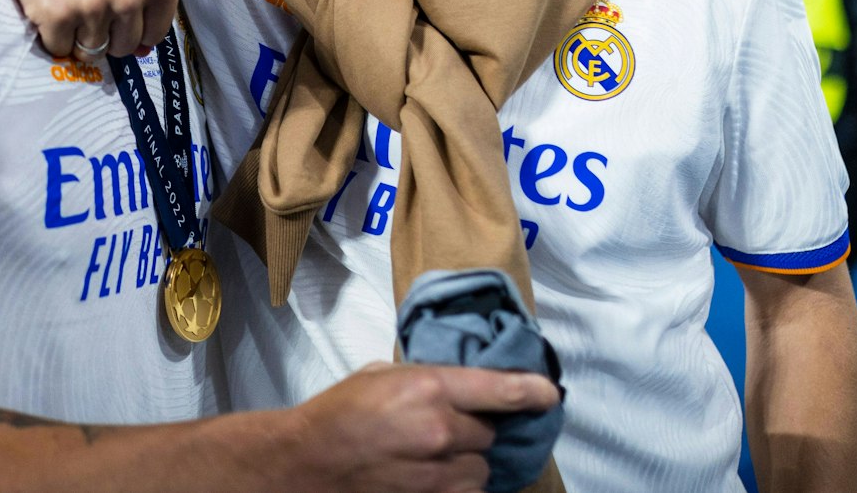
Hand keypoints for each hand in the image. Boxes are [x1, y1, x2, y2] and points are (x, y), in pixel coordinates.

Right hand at [0, 0, 177, 59]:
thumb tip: (144, 48)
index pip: (153, 34)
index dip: (132, 30)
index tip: (116, 20)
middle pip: (122, 47)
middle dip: (105, 34)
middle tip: (87, 6)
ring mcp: (93, 6)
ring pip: (90, 51)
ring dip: (77, 35)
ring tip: (67, 1)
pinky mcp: (57, 14)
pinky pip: (59, 48)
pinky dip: (52, 35)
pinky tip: (49, 6)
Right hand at [286, 362, 559, 492]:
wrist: (306, 461)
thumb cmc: (339, 412)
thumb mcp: (383, 375)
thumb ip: (428, 377)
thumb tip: (466, 384)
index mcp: (430, 388)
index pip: (503, 391)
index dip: (534, 392)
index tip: (549, 394)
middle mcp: (441, 430)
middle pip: (490, 433)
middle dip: (475, 430)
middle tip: (446, 426)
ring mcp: (436, 473)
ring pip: (481, 469)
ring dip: (467, 462)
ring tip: (436, 455)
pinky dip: (456, 486)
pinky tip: (433, 475)